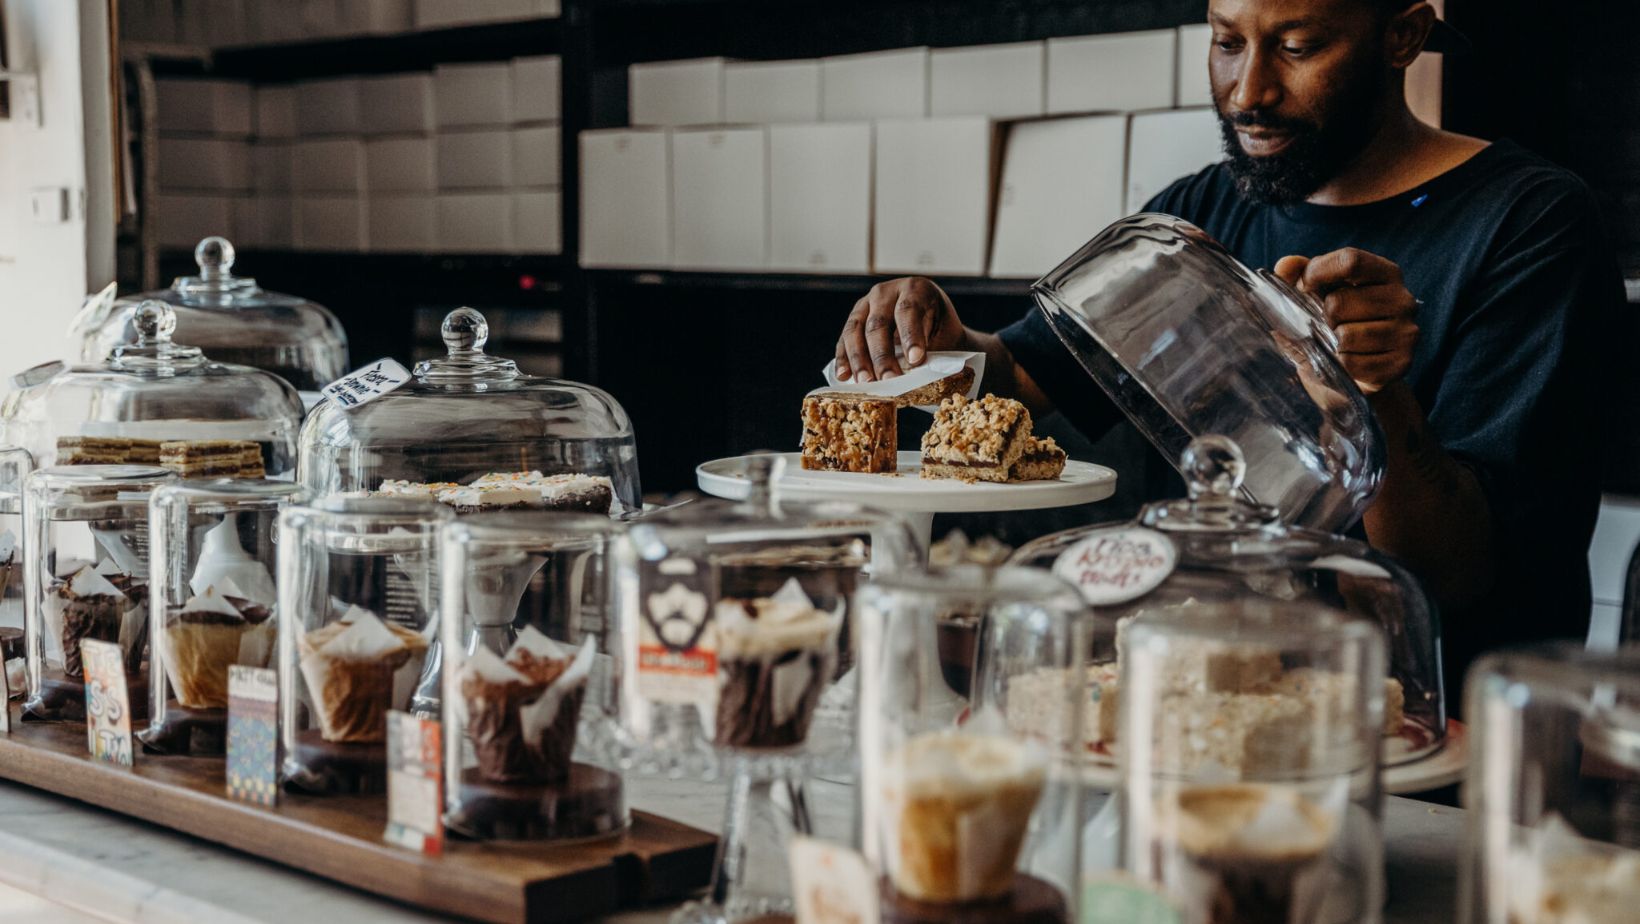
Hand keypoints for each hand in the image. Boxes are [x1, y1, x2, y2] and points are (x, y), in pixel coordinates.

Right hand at [835, 277, 965, 381]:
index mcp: (916, 289)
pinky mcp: (853, 320)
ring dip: (859, 359)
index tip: (915, 360)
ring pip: (855, 330)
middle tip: (889, 380)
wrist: (929, 323)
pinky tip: (844, 377)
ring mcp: (865, 304)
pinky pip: (844, 339)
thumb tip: (938, 375)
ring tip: (866, 382)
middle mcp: (886, 292)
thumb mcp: (948, 335)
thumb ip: (942, 353)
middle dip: (883, 355)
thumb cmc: (940, 331)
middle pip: (879, 323)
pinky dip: (843, 359)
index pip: (909, 310)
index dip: (910, 335)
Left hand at [1275, 248, 1419, 395]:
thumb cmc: (1336, 325)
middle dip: (1324, 316)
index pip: (1350, 261)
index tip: (1306, 286)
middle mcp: (1404, 299)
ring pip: (1345, 336)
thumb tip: (1285, 265)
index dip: (1319, 272)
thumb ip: (1299, 274)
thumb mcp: (1316, 295)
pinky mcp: (1401, 363)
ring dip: (1333, 343)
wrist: (1356, 374)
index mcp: (1386, 273)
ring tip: (1342, 343)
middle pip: (1339, 302)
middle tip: (1331, 324)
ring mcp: (1407, 332)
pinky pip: (1352, 363)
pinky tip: (1351, 361)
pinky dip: (1342, 365)